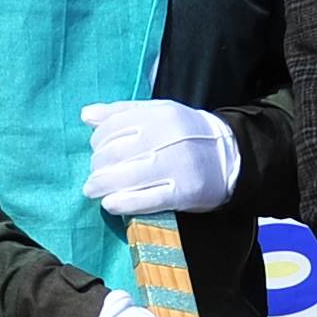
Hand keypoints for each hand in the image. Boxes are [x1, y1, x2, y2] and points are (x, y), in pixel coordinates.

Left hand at [79, 99, 243, 215]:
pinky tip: (111, 204)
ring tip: (94, 191)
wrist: (231, 156)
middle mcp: (167, 137)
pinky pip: (145, 200)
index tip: (96, 152)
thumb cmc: (187, 134)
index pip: (113, 126)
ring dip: (102, 186)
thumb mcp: (159, 113)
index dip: (97, 142)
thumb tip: (86, 115)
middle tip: (93, 177)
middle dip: (97, 167)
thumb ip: (122, 112)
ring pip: (126, 177)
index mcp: (159, 114)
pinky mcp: (184, 191)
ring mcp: (176, 165)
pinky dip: (122, 203)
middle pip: (115, 153)